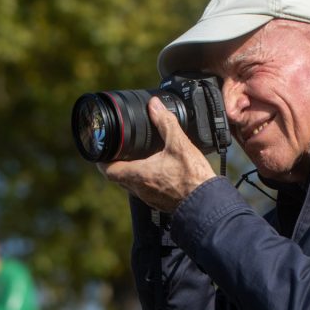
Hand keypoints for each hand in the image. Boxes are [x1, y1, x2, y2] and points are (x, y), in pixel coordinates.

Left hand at [98, 97, 217, 211]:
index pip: (108, 170)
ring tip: (137, 158)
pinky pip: (146, 191)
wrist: (208, 202)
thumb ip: (165, 122)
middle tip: (119, 151)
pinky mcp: (160, 203)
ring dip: (131, 173)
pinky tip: (157, 172)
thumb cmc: (193, 177)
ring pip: (132, 185)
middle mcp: (140, 190)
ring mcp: (149, 198)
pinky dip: (146, 180)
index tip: (102, 151)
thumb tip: (154, 106)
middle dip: (116, 164)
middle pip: (118, 178)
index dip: (101, 161)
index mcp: (138, 175)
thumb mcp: (179, 144)